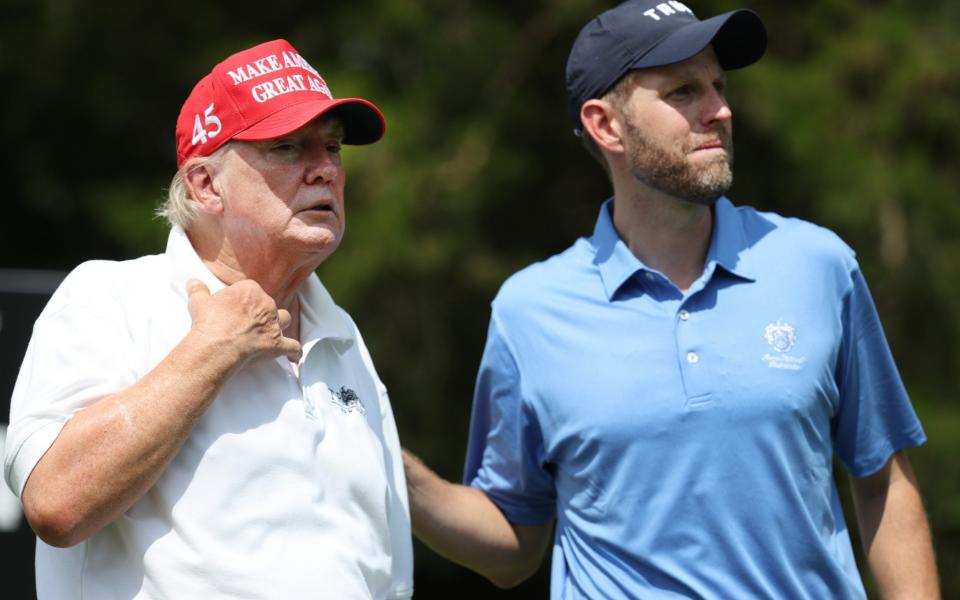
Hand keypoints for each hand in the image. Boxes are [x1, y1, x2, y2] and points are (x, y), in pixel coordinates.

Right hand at [185, 279, 301, 363]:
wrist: (216, 346)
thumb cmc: (208, 322)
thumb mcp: (199, 302)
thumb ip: (198, 290)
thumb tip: (193, 281)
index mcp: (251, 290)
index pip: (251, 290)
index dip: (242, 300)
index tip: (233, 309)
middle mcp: (267, 304)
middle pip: (267, 304)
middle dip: (259, 312)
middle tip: (245, 323)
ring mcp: (274, 324)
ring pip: (285, 319)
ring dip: (279, 325)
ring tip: (270, 331)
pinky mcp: (277, 344)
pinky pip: (293, 346)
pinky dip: (293, 351)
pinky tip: (294, 355)